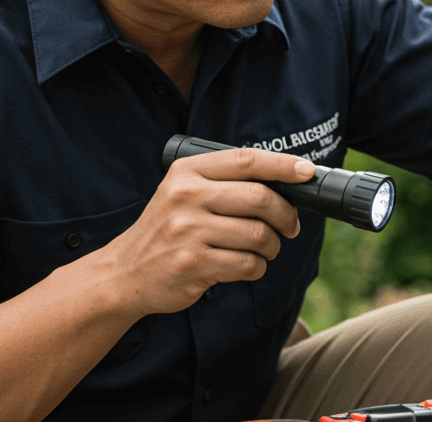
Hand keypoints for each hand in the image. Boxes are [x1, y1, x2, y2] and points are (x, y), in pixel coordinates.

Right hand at [97, 148, 315, 316]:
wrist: (125, 272)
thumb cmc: (167, 230)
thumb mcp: (183, 192)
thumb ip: (223, 182)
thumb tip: (284, 182)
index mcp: (187, 172)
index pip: (245, 160)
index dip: (283, 165)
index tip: (307, 172)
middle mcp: (186, 196)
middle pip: (260, 198)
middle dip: (286, 215)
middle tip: (289, 227)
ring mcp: (189, 231)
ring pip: (259, 235)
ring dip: (273, 246)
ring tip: (264, 249)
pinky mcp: (194, 264)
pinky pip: (248, 264)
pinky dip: (257, 267)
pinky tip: (246, 266)